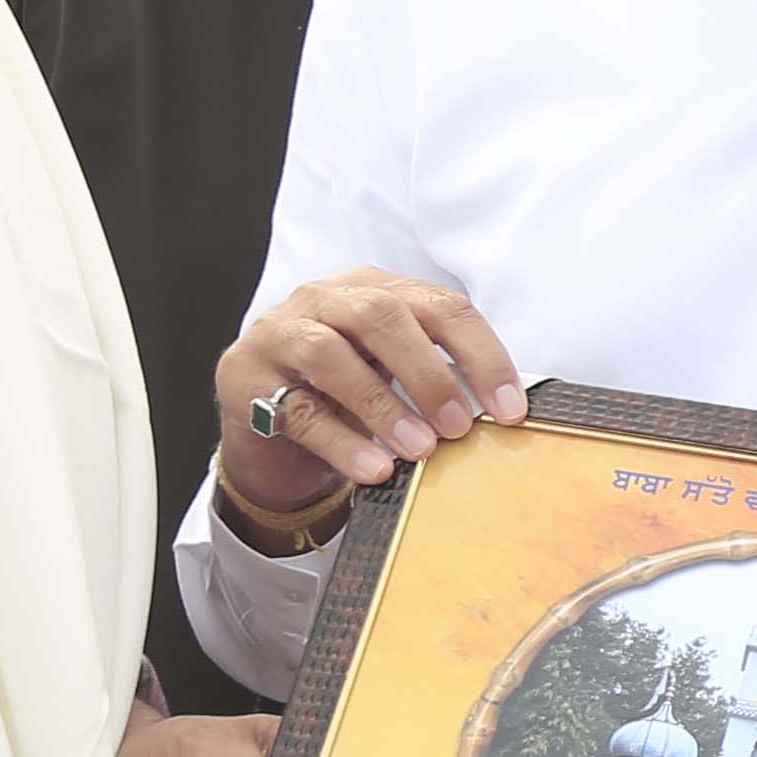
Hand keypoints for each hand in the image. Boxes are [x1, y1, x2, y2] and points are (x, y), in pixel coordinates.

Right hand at [215, 271, 522, 517]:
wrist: (265, 425)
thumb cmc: (342, 394)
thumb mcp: (391, 373)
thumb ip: (437, 377)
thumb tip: (505, 413)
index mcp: (374, 287)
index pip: (438, 306)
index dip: (480, 354)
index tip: (510, 408)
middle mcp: (325, 298)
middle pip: (381, 315)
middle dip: (428, 373)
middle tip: (460, 427)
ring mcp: (280, 333)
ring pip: (330, 354)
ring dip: (382, 405)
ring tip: (420, 449)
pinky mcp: (246, 379)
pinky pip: (297, 410)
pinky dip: (341, 442)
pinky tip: (374, 469)